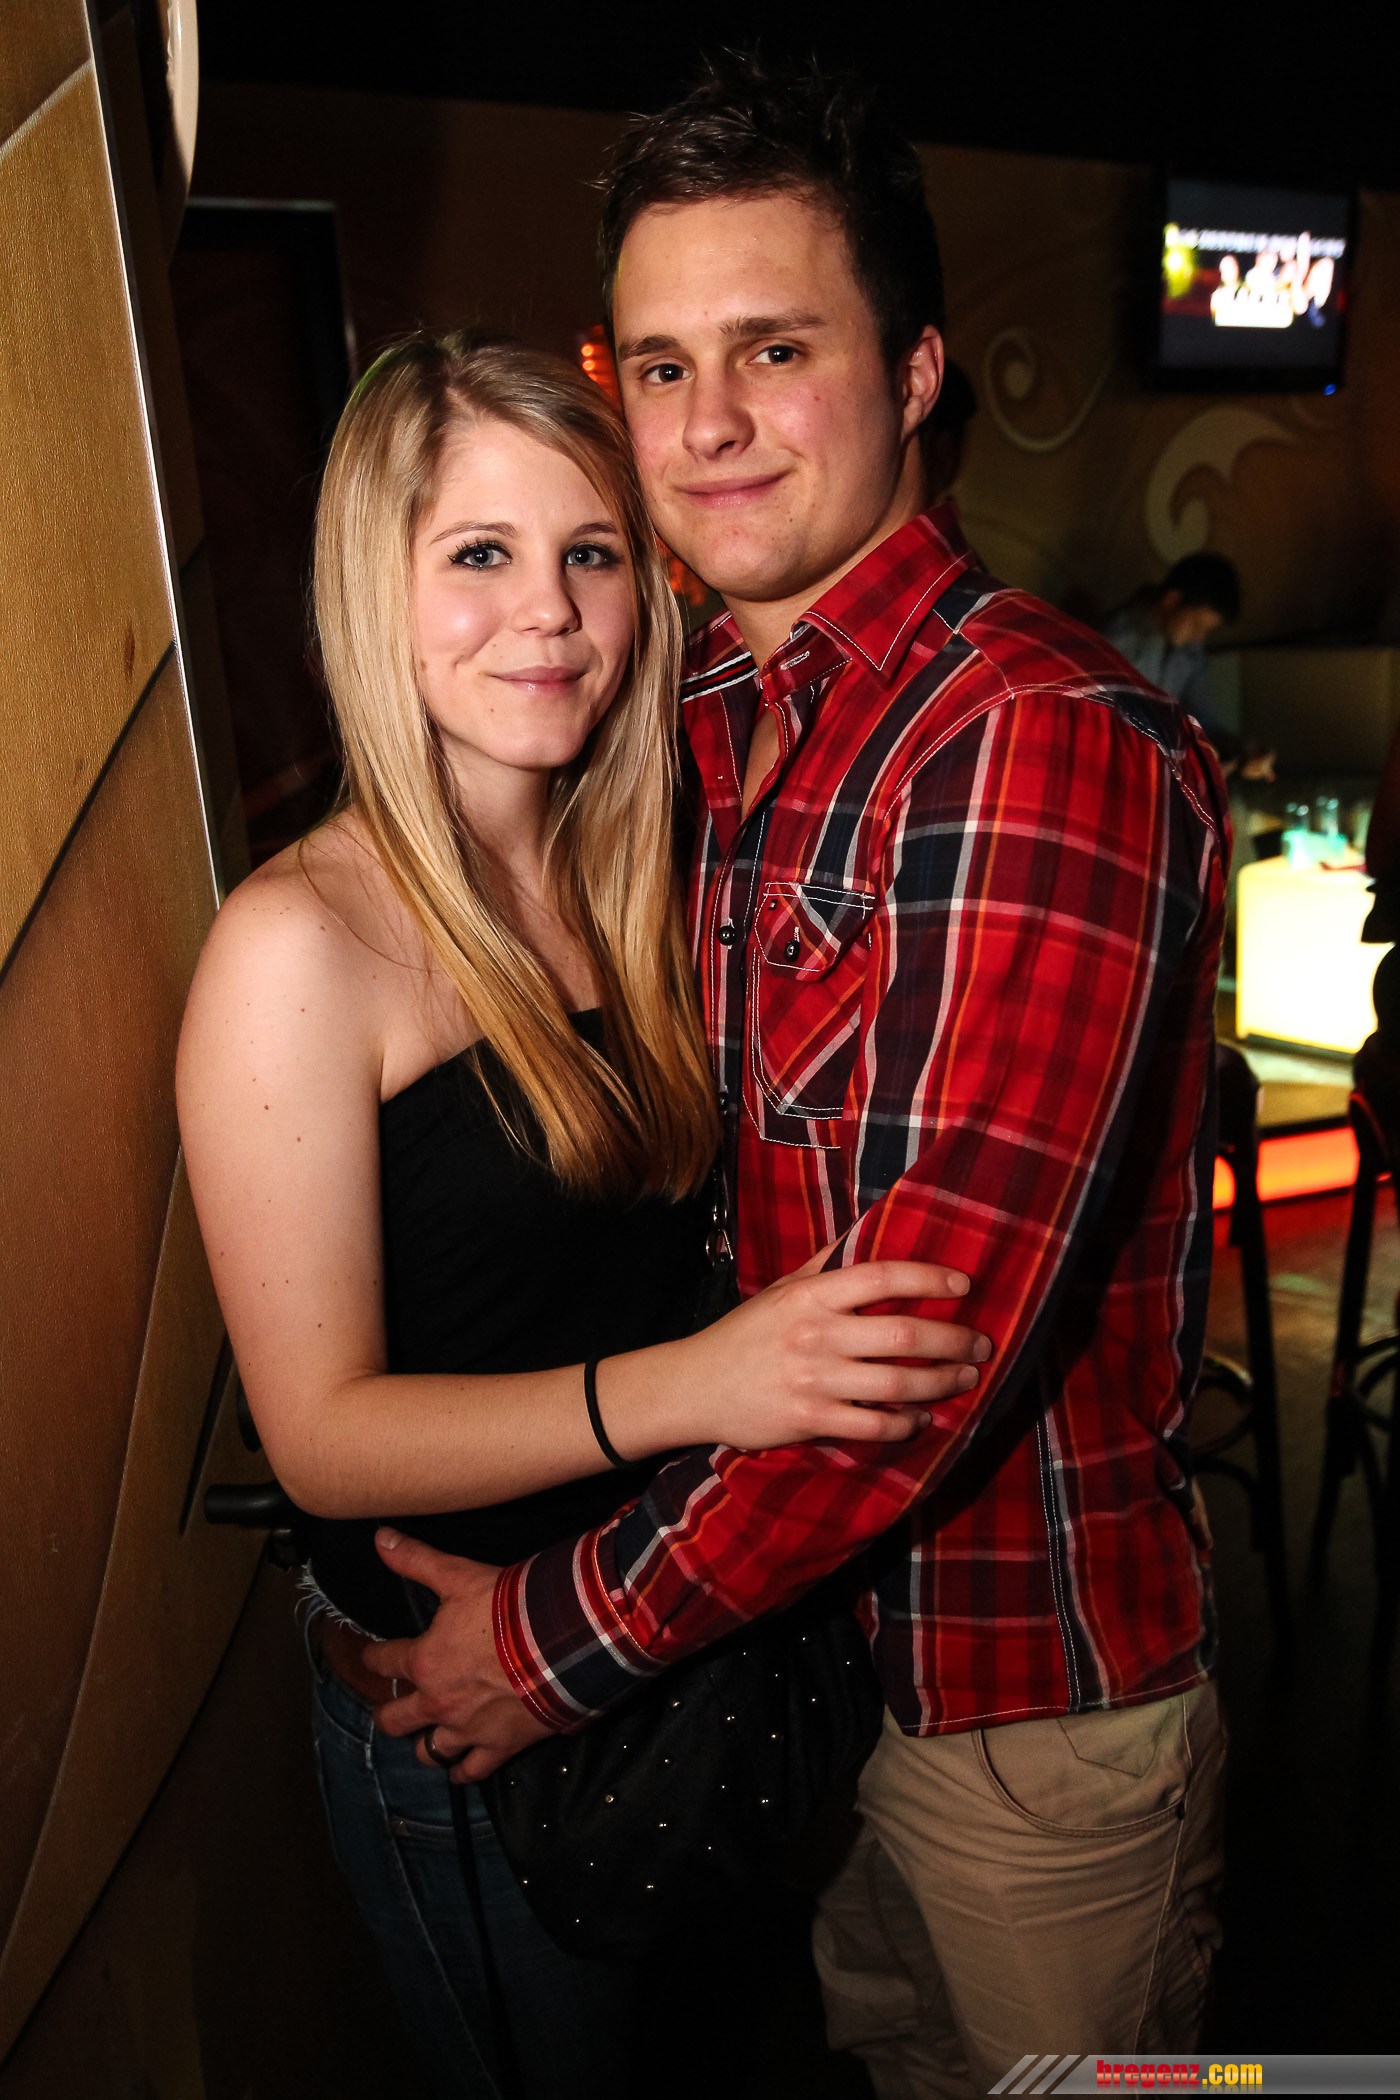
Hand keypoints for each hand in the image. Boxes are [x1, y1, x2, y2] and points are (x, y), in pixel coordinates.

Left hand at [362, 1529, 553, 1780]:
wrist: (560, 1644)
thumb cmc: (507, 1608)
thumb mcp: (459, 1575)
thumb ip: (417, 1560)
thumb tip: (379, 1537)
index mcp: (423, 1662)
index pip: (384, 1662)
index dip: (374, 1658)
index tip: (371, 1657)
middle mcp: (438, 1703)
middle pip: (396, 1720)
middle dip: (389, 1714)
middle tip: (389, 1710)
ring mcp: (468, 1729)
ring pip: (430, 1752)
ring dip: (424, 1745)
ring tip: (425, 1739)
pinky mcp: (499, 1746)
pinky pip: (473, 1770)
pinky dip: (463, 1772)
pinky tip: (459, 1771)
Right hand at [663, 1248, 991, 1451]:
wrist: (694, 1386)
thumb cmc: (745, 1334)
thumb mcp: (781, 1289)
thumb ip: (825, 1263)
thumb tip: (869, 1229)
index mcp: (810, 1295)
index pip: (881, 1277)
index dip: (929, 1278)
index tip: (964, 1285)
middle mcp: (815, 1335)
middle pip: (904, 1335)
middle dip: (954, 1340)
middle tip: (981, 1344)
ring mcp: (813, 1380)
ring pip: (897, 1384)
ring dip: (942, 1383)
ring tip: (965, 1378)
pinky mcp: (808, 1420)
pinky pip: (873, 1425)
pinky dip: (906, 1423)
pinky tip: (921, 1418)